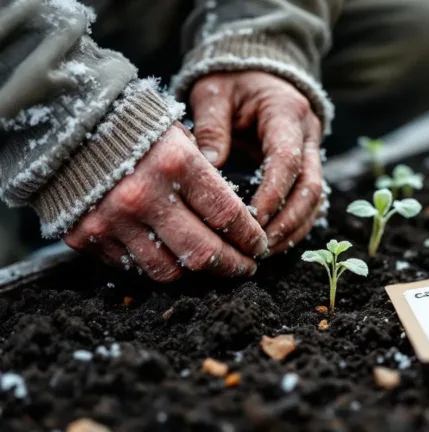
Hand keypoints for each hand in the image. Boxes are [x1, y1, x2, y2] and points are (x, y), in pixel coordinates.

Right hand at [63, 123, 267, 281]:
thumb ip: (206, 178)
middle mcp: (145, 196)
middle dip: (233, 266)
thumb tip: (237, 219)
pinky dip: (158, 267)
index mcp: (176, 164)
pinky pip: (134, 267)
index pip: (227, 216)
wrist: (64, 124)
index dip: (250, 237)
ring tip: (212, 268)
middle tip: (246, 267)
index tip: (259, 245)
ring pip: (168, 271)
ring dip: (197, 275)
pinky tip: (174, 259)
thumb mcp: (178, 137)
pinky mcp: (89, 238)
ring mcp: (113, 221)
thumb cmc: (134, 127)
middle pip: (203, 253)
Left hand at [189, 71, 324, 253]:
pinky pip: (311, 202)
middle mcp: (308, 134)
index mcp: (287, 113)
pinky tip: (274, 241)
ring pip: (317, 200)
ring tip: (265, 251)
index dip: (272, 194)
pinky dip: (295, 224)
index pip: (287, 161)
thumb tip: (206, 169)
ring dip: (294, 229)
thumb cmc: (231, 81)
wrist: (256, 73)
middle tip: (258, 246)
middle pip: (311, 187)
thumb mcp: (214, 94)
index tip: (251, 221)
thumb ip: (211, 128)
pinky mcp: (308, 166)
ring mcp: (312, 152)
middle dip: (287, 222)